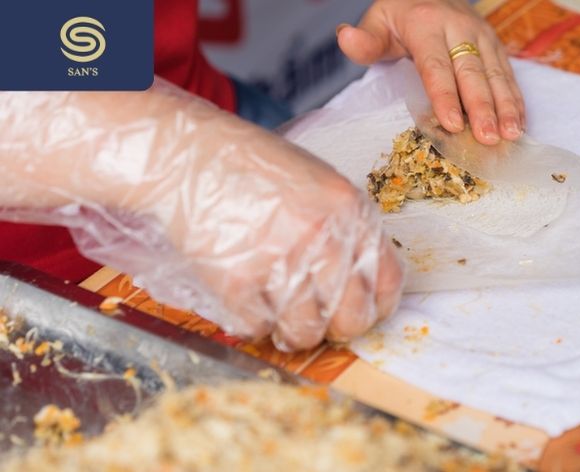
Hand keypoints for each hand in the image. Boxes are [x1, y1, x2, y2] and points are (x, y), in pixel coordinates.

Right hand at [0, 83, 404, 351]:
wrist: (187, 155)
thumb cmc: (253, 169)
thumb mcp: (318, 185)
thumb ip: (346, 230)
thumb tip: (363, 286)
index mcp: (352, 210)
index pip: (389, 283)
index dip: (376, 309)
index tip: (361, 314)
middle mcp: (324, 237)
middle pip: (352, 319)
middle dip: (334, 329)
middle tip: (314, 320)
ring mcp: (281, 259)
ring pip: (305, 332)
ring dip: (290, 331)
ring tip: (275, 312)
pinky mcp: (237, 279)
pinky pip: (257, 327)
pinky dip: (250, 322)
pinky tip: (244, 296)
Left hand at [337, 0, 524, 145]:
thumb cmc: (401, 15)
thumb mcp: (378, 20)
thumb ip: (365, 40)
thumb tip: (345, 38)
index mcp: (427, 24)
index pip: (436, 66)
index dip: (445, 96)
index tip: (452, 125)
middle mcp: (459, 28)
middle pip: (471, 73)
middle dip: (482, 107)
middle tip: (488, 138)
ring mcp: (482, 36)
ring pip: (495, 74)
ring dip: (505, 106)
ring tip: (511, 134)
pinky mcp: (496, 45)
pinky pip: (507, 73)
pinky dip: (515, 99)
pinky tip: (519, 122)